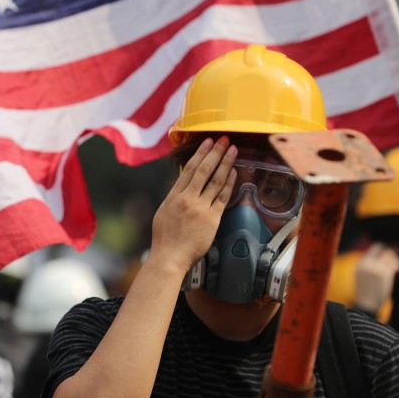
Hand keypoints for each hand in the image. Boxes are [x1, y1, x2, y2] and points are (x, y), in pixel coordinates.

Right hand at [150, 137, 237, 274]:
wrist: (170, 257)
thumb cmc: (165, 238)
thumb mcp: (164, 212)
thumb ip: (175, 197)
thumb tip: (184, 184)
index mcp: (174, 196)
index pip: (189, 169)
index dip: (200, 154)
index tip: (207, 142)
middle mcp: (187, 199)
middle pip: (204, 170)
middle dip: (215, 153)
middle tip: (224, 140)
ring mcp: (200, 208)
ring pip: (216, 180)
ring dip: (225, 163)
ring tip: (233, 151)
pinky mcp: (212, 219)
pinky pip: (223, 197)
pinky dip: (229, 183)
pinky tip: (234, 172)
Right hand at [353, 242, 398, 314]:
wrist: (367, 304)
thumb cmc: (367, 292)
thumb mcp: (363, 276)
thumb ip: (369, 265)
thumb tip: (384, 255)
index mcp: (360, 263)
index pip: (374, 247)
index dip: (384, 250)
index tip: (389, 257)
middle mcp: (367, 263)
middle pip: (383, 248)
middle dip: (391, 254)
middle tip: (394, 262)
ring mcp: (375, 268)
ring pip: (390, 255)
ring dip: (396, 260)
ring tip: (398, 269)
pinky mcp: (384, 273)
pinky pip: (394, 264)